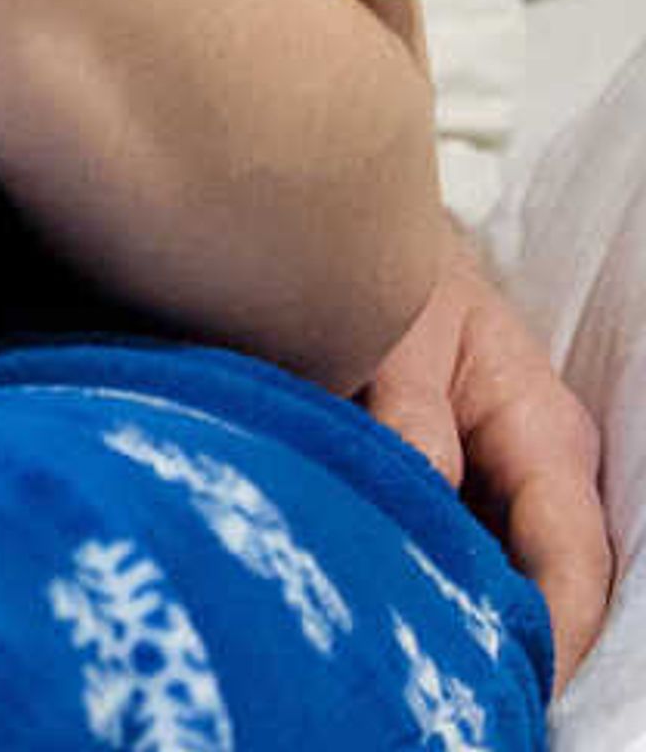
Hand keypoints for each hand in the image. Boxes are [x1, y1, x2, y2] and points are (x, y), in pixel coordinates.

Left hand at [360, 238, 610, 689]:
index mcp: (542, 430)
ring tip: (414, 651)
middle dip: (507, 637)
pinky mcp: (447, 484)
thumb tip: (422, 488)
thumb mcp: (391, 333)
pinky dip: (424, 575)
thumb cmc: (379, 271)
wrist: (343, 232)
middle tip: (455, 686)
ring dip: (461, 608)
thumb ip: (408, 415)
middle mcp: (533, 466)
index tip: (520, 682)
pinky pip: (452, 548)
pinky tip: (382, 597)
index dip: (558, 631)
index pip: (574, 559)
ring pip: (496, 571)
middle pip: (543, 580)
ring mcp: (494, 479)